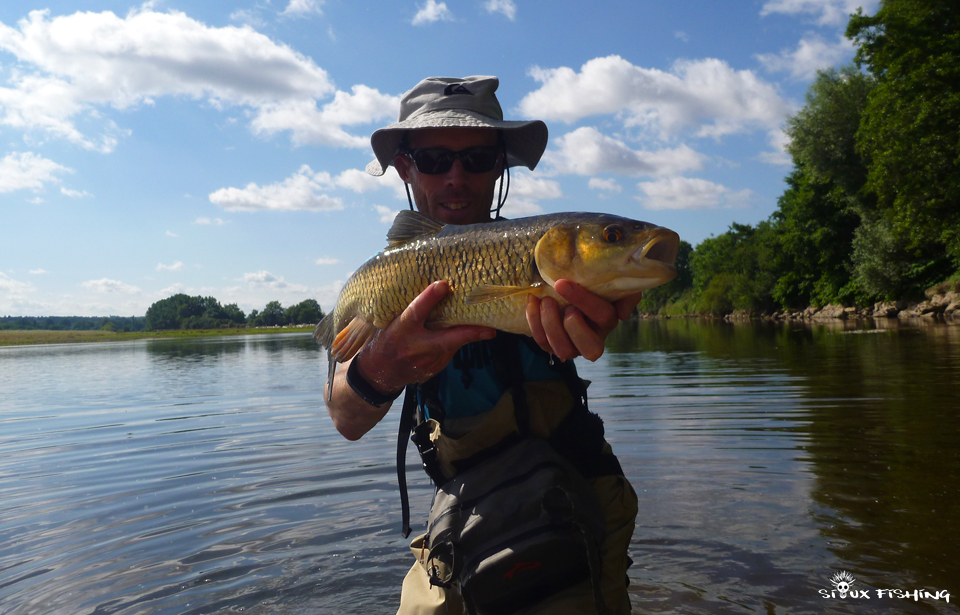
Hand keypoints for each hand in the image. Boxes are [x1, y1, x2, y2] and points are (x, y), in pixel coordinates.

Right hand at [355, 280, 495, 392]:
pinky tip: (462, 335)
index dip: (429, 298)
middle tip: (490, 330)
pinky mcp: (434, 369)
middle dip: (470, 334)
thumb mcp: (391, 321)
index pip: (416, 311)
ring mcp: (425, 361)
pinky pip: (450, 352)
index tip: (443, 284)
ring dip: (467, 335)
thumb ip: (410, 309)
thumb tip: (434, 286)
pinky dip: (456, 343)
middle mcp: (415, 346)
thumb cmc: (387, 338)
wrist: (379, 372)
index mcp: (401, 329)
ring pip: (453, 346)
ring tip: (484, 326)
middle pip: (446, 339)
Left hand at [526, 280, 640, 361]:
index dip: (583, 300)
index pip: (603, 316)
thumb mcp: (615, 282)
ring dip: (549, 325)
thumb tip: (622, 314)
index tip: (562, 283)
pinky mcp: (552, 345)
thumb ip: (627, 294)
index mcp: (608, 320)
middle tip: (556, 302)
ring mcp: (572, 346)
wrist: (569, 283)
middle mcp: (593, 338)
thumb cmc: (593, 283)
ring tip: (544, 300)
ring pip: (563, 350)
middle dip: (570, 326)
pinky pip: (542, 342)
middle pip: (589, 349)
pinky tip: (533, 301)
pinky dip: (534, 322)